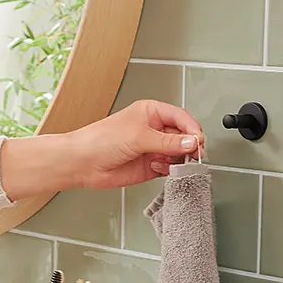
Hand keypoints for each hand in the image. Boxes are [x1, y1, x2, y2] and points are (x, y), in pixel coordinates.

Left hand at [0, 100, 203, 200]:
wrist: (83, 163)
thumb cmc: (101, 140)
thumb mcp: (139, 136)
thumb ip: (168, 141)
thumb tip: (192, 142)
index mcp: (151, 112)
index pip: (181, 117)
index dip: (192, 129)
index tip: (198, 141)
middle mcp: (154, 129)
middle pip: (184, 136)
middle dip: (189, 146)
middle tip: (191, 154)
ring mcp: (153, 148)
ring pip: (179, 153)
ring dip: (179, 159)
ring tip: (171, 162)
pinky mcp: (150, 166)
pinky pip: (170, 168)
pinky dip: (169, 170)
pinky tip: (159, 169)